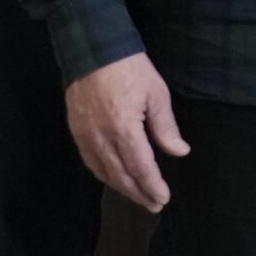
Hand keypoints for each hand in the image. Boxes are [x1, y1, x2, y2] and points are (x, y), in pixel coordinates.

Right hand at [64, 52, 188, 211]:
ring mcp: (84, 136)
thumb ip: (165, 127)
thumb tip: (179, 152)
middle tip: (154, 205)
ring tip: (138, 196)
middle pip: (120, 175)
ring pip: (103, 172)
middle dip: (138, 193)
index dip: (152, 185)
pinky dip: (104, 174)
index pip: (140, 167)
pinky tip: (115, 179)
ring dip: (121, 188)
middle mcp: (101, 138)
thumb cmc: (131, 69)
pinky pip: (90, 161)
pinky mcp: (75, 131)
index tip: (163, 198)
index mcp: (123, 128)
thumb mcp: (156, 94)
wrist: (94, 50)